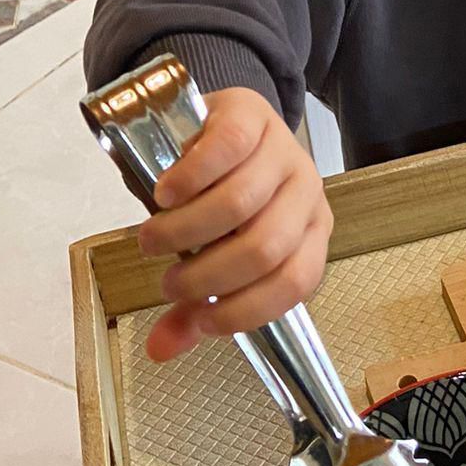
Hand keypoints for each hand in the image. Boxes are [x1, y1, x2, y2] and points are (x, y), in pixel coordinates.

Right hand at [134, 87, 333, 361]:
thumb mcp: (218, 252)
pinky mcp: (251, 114)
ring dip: (186, 231)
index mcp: (311, 233)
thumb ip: (196, 304)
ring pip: (241, 202)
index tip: (202, 320)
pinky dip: (189, 178)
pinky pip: (226, 149)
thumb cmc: (224, 197)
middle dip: (208, 277)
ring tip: (154, 240)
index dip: (248, 310)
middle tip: (170, 281)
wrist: (225, 125)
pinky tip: (164, 195)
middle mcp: (307, 192)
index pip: (296, 282)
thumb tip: (160, 350)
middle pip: (264, 247)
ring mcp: (283, 150)